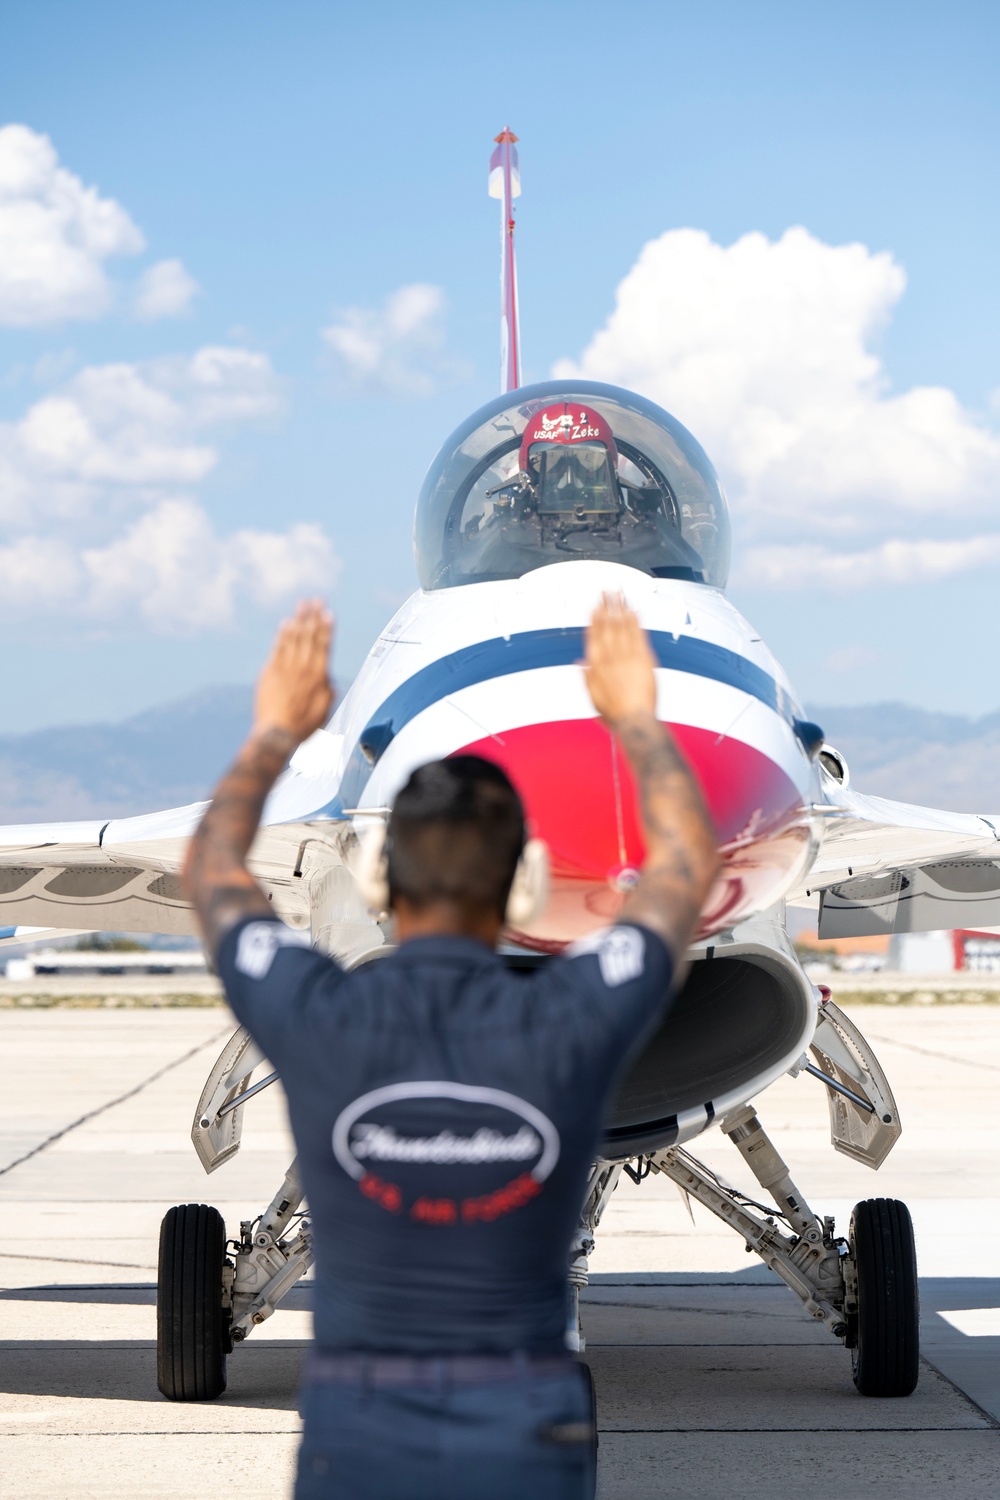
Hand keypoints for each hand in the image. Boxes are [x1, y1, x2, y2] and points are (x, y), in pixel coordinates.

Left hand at [253, 599, 334, 745]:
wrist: (277, 733)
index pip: (324, 645)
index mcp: (319, 676)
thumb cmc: (303, 725)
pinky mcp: (270, 672)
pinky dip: (283, 635)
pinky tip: (286, 624)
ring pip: (294, 638)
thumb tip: (326, 678)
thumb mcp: (324, 709)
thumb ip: (327, 689)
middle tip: (316, 600)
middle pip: (309, 636)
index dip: (326, 628)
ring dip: (299, 620)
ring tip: (302, 605)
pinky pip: (278, 648)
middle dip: (314, 617)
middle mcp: (303, 668)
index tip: (328, 613)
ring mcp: (285, 668)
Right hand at [583, 593, 656, 723]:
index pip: (593, 635)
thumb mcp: (593, 696)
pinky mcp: (644, 658)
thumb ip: (586, 676)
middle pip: (607, 625)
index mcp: (596, 664)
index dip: (594, 619)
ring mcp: (627, 655)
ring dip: (620, 606)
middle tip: (606, 591)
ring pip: (622, 625)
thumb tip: (579, 664)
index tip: (595, 606)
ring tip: (619, 593)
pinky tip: (634, 609)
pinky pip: (639, 633)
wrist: (635, 720)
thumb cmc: (614, 713)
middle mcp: (610, 656)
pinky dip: (636, 620)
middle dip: (606, 606)